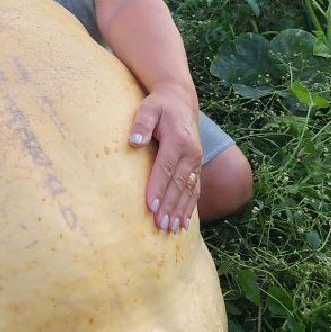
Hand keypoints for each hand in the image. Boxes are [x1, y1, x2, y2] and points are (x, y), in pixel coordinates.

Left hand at [127, 88, 201, 234]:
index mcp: (178, 140)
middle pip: (179, 184)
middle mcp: (191, 153)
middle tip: (160, 225)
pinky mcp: (196, 166)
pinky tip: (184, 222)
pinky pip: (195, 189)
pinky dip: (190, 207)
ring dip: (180, 210)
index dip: (158, 188)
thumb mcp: (148, 108)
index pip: (166, 168)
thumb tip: (134, 142)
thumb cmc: (159, 106)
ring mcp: (196, 161)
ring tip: (172, 229)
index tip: (151, 206)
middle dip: (170, 206)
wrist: (181, 101)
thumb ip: (141, 124)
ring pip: (189, 190)